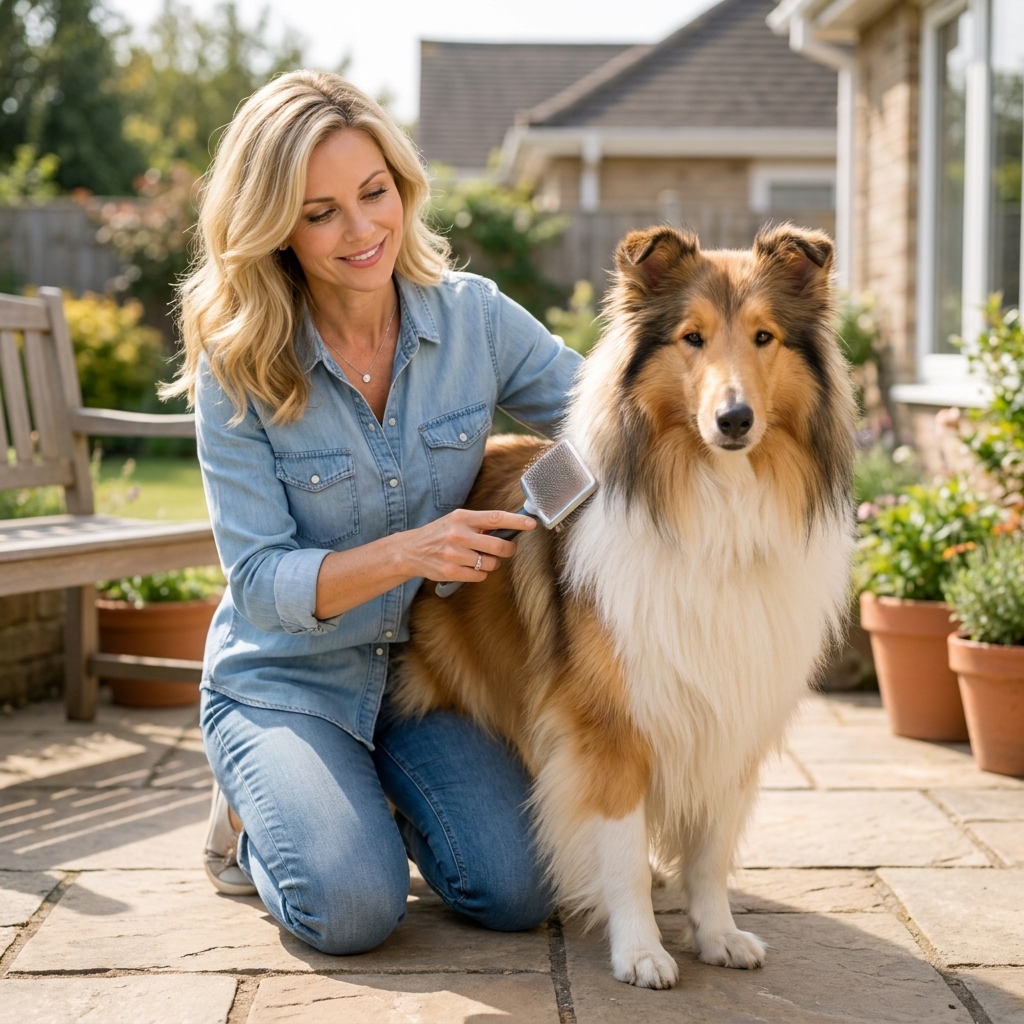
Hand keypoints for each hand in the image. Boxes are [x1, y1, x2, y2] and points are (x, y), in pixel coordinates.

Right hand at [404, 508, 536, 583]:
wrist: (411, 550)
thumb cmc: (440, 534)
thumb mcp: (457, 520)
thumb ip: (479, 523)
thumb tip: (508, 527)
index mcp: (462, 518)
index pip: (495, 518)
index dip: (516, 521)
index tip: (531, 524)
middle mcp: (458, 534)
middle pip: (498, 546)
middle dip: (507, 550)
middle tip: (506, 550)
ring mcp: (454, 554)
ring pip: (491, 564)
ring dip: (492, 563)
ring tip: (480, 558)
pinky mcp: (451, 571)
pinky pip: (479, 576)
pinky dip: (480, 573)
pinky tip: (469, 567)